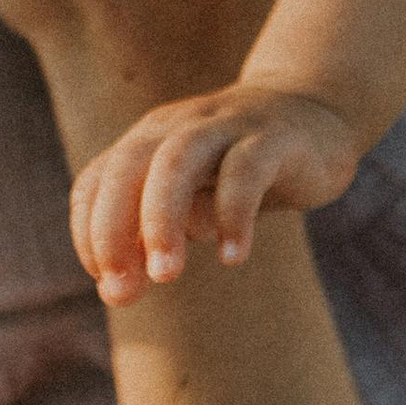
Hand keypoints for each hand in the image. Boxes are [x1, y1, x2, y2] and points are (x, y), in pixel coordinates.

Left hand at [71, 79, 360, 301]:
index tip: (106, 281)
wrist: (317, 113)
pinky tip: (232, 256)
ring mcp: (225, 127)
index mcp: (146, 141)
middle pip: (126, 167)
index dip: (88, 233)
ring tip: (165, 276)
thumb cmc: (238, 171)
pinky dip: (233, 214)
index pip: (94, 182)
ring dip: (162, 220)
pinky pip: (245, 171)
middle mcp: (177, 128)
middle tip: (122, 288)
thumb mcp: (192, 205)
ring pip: (176, 162)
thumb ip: (154, 241)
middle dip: (113, 230)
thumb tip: (118, 291)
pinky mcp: (273, 138)